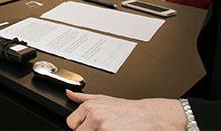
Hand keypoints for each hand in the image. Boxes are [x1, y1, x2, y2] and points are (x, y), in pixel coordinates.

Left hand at [66, 90, 185, 130]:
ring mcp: (104, 128)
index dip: (81, 126)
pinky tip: (117, 130)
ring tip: (112, 128)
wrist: (152, 117)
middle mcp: (95, 116)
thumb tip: (69, 93)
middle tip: (104, 128)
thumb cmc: (130, 109)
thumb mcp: (104, 99)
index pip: (72, 123)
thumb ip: (84, 98)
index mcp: (90, 107)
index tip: (90, 125)